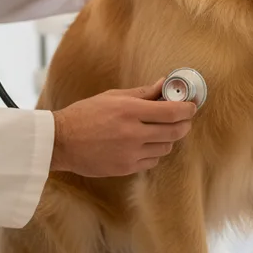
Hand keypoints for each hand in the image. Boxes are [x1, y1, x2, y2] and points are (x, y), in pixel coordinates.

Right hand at [50, 79, 196, 176]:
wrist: (61, 142)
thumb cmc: (85, 115)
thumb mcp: (112, 97)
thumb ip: (142, 93)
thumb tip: (164, 83)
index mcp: (130, 111)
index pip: (172, 112)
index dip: (188, 109)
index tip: (192, 105)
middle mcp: (133, 133)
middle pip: (175, 131)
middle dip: (184, 124)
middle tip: (184, 119)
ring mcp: (130, 153)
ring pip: (166, 147)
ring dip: (168, 138)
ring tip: (158, 130)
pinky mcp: (126, 168)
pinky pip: (152, 161)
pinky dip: (153, 152)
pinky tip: (144, 144)